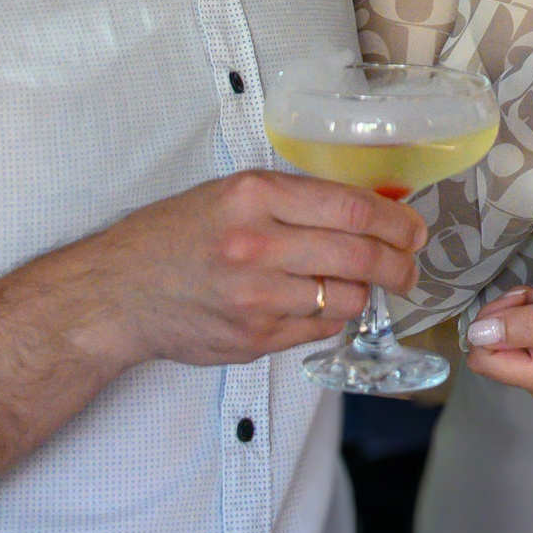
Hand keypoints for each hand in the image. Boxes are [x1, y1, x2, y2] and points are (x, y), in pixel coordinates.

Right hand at [63, 169, 426, 369]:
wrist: (118, 292)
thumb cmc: (176, 236)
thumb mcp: (231, 193)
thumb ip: (296, 200)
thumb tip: (370, 209)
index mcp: (254, 196)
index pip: (353, 209)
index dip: (397, 221)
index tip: (414, 228)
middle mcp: (256, 246)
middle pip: (360, 255)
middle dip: (399, 263)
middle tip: (410, 265)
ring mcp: (255, 298)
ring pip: (347, 298)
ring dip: (365, 293)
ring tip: (361, 284)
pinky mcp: (254, 339)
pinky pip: (320, 329)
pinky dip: (332, 317)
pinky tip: (321, 304)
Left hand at [463, 260, 532, 404]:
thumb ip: (529, 325)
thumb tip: (478, 334)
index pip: (487, 362)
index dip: (493, 327)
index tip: (521, 305)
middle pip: (491, 348)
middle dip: (509, 315)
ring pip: (501, 334)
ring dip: (519, 307)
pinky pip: (516, 329)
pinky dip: (527, 308)